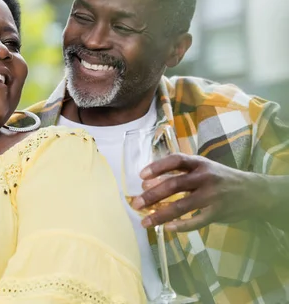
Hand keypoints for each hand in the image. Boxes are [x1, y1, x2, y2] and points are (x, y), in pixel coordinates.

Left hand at [131, 154, 271, 231]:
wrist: (254, 191)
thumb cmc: (220, 178)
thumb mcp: (203, 168)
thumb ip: (180, 173)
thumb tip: (148, 184)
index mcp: (200, 163)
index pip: (175, 160)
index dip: (157, 167)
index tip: (141, 176)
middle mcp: (205, 177)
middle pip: (174, 185)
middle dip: (152, 195)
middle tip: (136, 203)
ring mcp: (212, 195)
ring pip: (181, 206)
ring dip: (160, 215)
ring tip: (145, 222)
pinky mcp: (218, 212)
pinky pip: (196, 222)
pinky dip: (181, 226)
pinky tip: (168, 228)